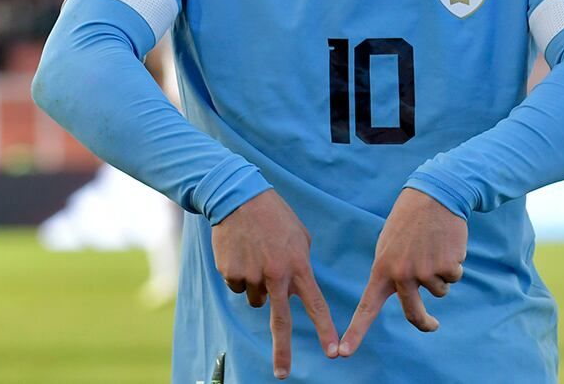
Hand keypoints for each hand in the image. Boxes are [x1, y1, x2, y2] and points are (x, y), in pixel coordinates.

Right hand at [211, 190, 338, 378]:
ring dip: (258, 287)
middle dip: (282, 351)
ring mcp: (251, 275)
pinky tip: (241, 253)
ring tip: (257, 256)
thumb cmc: (274, 216)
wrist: (238, 197)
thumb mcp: (299, 237)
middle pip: (281, 321)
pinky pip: (238, 287)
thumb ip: (301, 265)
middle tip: (283, 374)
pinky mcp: (230, 273)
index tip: (333, 353)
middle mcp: (275, 274)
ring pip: (256, 299)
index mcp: (297, 265)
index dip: (325, 330)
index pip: (315, 304)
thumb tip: (293, 292)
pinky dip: (240, 275)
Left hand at [339, 188, 466, 356]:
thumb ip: (391, 272)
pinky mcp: (447, 266)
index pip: (366, 307)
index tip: (343, 354)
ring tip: (433, 247)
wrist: (434, 196)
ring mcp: (425, 271)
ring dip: (440, 274)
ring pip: (439, 292)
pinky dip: (453, 264)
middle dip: (425, 323)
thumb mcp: (389, 245)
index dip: (355, 332)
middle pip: (414, 314)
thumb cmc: (409, 221)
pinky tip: (446, 244)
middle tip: (433, 325)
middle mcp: (402, 274)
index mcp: (382, 269)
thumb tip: (405, 296)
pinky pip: (454, 277)